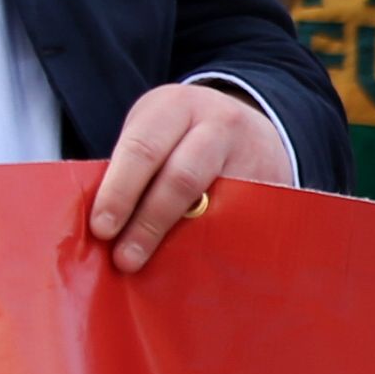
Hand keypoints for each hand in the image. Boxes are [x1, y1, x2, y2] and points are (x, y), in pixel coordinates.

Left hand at [91, 81, 296, 272]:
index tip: (102, 228)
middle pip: (181, 177)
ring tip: (160, 267)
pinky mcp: (273, 185)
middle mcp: (217, 124)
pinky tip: (196, 263)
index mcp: (175, 107)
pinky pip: (241, 221)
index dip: (119, 192)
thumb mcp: (156, 131)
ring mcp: (250, 154)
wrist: (252, 127)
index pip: (143, 149)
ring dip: (184, 240)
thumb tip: (101, 227)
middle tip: (125, 258)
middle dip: (148, 222)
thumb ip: (131, 168)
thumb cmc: (185, 138)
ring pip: (216, 204)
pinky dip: (215, 245)